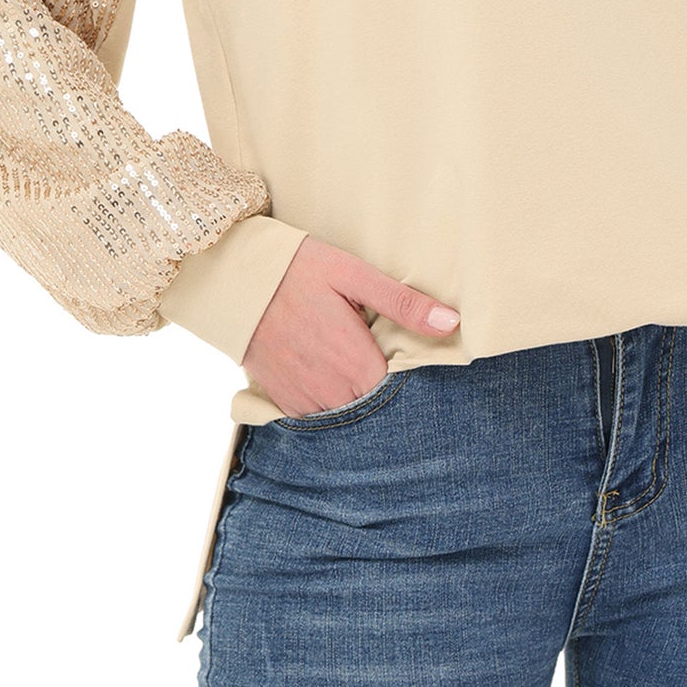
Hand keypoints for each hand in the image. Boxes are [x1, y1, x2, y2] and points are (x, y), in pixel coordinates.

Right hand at [242, 235, 460, 416]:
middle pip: (375, 407)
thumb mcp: (354, 275)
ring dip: (355, 397)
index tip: (408, 356)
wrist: (235, 279)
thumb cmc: (299, 270)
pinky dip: (328, 401)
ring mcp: (303, 401)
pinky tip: (330, 374)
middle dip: (383, 389)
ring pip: (346, 417)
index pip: (401, 393)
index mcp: (355, 363)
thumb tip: (452, 323)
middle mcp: (330, 392)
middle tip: (378, 354)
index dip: (410, 378)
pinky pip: (317, 417)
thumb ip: (403, 304)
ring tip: (353, 362)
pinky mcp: (282, 402)